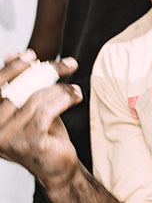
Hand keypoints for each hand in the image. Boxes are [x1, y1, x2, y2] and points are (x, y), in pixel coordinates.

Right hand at [0, 51, 81, 190]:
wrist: (57, 165)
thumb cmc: (43, 132)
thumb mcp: (29, 104)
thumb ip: (20, 83)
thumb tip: (12, 54)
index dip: (11, 69)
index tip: (31, 54)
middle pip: (19, 89)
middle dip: (47, 72)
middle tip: (70, 64)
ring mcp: (8, 139)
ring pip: (36, 99)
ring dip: (61, 89)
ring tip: (75, 89)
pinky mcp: (28, 144)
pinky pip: (47, 111)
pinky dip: (65, 99)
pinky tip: (76, 97)